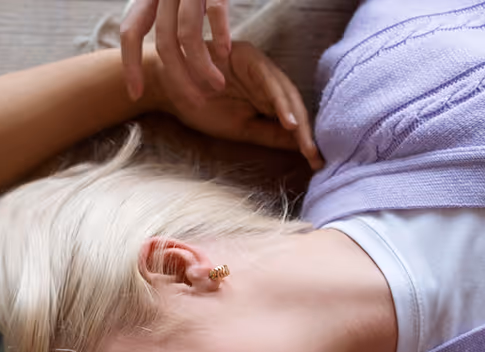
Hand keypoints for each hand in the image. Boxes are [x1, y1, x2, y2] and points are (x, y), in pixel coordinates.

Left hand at [122, 0, 231, 105]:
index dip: (130, 65)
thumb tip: (158, 47)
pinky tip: (227, 54)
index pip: (131, 30)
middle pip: (164, 44)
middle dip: (177, 80)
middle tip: (193, 102)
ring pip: (187, 36)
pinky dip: (220, 36)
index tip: (134, 94)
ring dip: (201, 68)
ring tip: (216, 87)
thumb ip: (161, 10)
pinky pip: (216, 12)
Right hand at [148, 41, 322, 170]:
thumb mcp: (241, 128)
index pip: (292, 116)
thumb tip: (298, 148)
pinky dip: (279, 101)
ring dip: (298, 120)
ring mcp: (259, 64)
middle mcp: (267, 77)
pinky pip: (268, 80)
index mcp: (267, 93)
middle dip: (307, 133)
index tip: (315, 163)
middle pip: (294, 105)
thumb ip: (269, 134)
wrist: (168, 87)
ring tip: (306, 145)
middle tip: (315, 157)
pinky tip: (288, 122)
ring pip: (286, 93)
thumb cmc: (202, 106)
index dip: (305, 139)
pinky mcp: (248, 56)